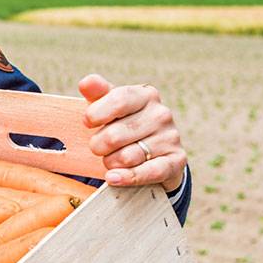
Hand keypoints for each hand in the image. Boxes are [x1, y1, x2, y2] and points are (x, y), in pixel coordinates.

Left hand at [78, 74, 186, 192]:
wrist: (155, 151)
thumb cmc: (124, 123)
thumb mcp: (110, 105)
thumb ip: (97, 93)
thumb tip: (86, 83)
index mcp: (146, 95)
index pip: (118, 100)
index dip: (96, 114)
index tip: (87, 122)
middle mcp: (162, 114)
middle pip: (115, 135)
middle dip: (98, 145)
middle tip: (99, 147)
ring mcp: (171, 138)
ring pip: (126, 157)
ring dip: (110, 162)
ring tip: (111, 159)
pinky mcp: (176, 161)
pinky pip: (147, 172)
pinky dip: (127, 177)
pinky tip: (112, 178)